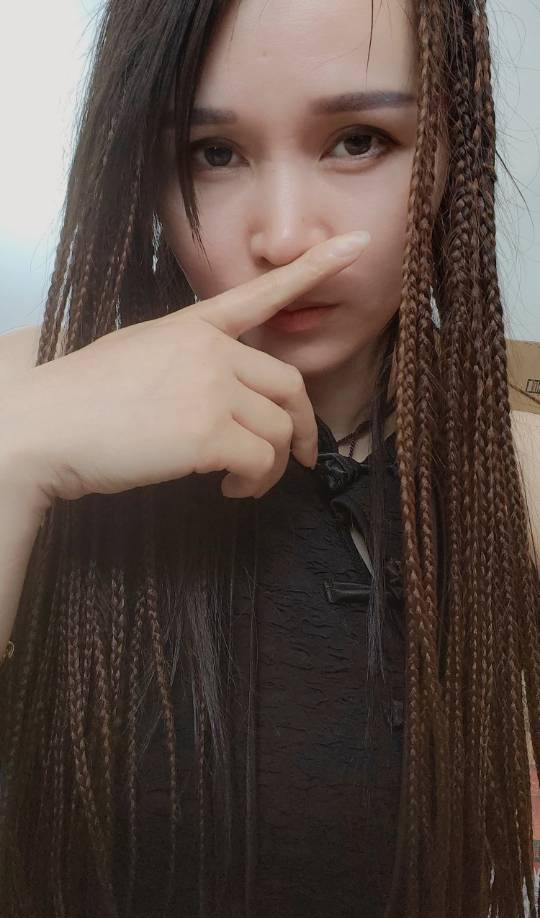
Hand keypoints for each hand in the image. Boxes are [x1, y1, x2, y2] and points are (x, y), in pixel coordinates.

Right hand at [15, 231, 369, 503]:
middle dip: (302, 427)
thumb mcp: (136, 356)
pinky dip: (254, 484)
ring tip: (244, 485)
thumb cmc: (79, 400)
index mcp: (191, 327)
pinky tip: (231, 492)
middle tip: (299, 457)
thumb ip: (185, 362)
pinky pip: (260, 461)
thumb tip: (214, 395)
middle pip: (289, 385)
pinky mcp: (209, 433)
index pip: (261, 295)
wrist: (45, 426)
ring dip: (271, 467)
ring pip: (278, 430)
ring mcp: (211, 388)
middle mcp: (209, 350)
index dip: (312, 270)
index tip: (358, 245)